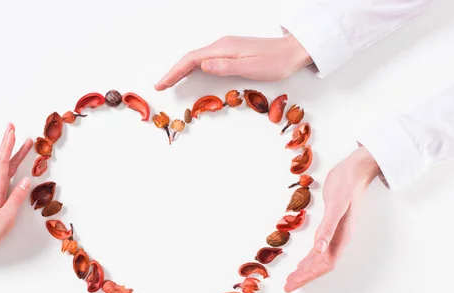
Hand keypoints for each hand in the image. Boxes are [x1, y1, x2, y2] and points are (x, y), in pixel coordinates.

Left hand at [0, 123, 32, 260]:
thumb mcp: (6, 216)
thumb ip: (17, 197)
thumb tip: (27, 179)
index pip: (4, 162)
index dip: (9, 147)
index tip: (13, 133)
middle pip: (3, 158)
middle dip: (8, 142)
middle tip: (12, 126)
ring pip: (6, 165)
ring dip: (13, 151)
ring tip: (21, 140)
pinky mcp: (0, 193)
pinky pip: (8, 172)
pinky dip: (13, 162)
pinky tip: (17, 160)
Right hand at [154, 35, 311, 90]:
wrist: (292, 52)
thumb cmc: (275, 63)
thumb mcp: (251, 68)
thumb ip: (226, 67)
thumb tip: (203, 65)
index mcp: (224, 49)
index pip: (191, 60)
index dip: (174, 72)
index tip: (162, 84)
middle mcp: (222, 45)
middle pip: (190, 58)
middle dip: (173, 72)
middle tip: (160, 86)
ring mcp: (226, 48)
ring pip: (196, 58)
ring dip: (181, 70)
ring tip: (169, 82)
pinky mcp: (230, 52)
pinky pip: (205, 59)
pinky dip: (192, 68)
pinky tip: (190, 75)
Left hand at [284, 147, 380, 292]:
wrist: (355, 170)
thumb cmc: (346, 185)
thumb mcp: (336, 206)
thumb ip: (328, 229)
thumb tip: (320, 251)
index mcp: (340, 236)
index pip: (323, 264)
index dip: (308, 276)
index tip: (293, 284)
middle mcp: (339, 238)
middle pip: (321, 265)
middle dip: (304, 277)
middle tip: (288, 287)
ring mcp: (336, 233)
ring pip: (320, 258)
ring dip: (306, 270)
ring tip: (292, 279)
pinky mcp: (332, 225)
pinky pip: (320, 248)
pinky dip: (310, 257)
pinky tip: (304, 261)